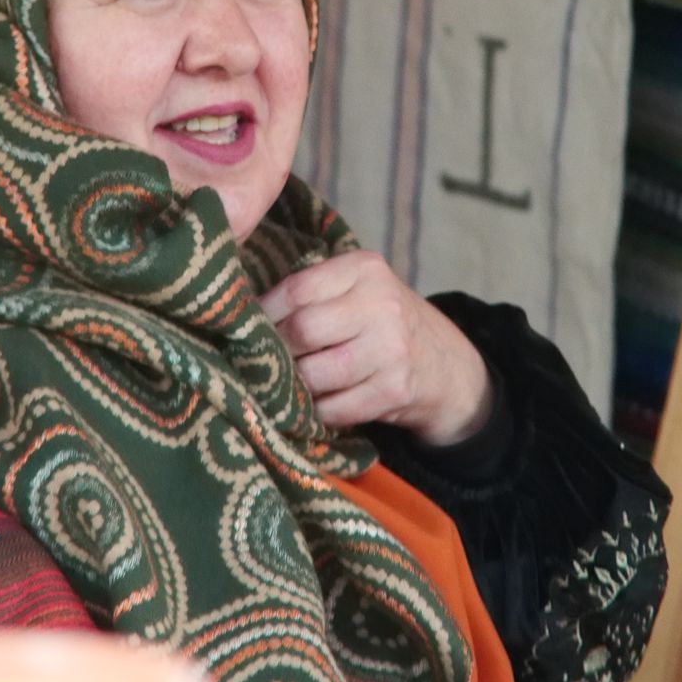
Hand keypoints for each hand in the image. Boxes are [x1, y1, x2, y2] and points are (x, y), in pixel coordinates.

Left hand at [258, 250, 492, 445]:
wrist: (444, 363)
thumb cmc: (379, 322)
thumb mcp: (355, 290)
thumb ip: (310, 293)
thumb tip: (237, 315)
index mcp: (364, 269)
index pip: (297, 289)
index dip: (262, 314)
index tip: (244, 330)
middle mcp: (381, 303)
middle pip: (302, 331)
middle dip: (276, 353)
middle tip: (261, 363)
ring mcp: (392, 348)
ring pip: (315, 374)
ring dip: (293, 387)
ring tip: (284, 386)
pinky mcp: (396, 389)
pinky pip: (335, 408)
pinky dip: (317, 412)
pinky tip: (315, 406)